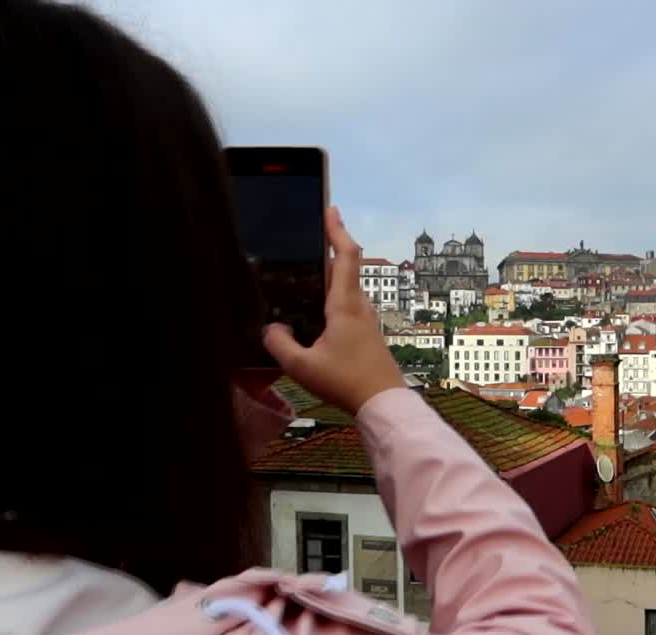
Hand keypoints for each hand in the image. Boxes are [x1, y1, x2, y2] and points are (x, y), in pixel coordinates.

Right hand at [263, 207, 405, 413]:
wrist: (384, 403)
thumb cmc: (345, 382)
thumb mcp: (302, 366)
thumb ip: (279, 344)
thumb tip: (271, 329)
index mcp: (345, 305)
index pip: (345, 256)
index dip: (337, 230)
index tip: (331, 209)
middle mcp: (360, 306)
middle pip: (345, 268)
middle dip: (328, 248)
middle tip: (308, 236)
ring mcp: (367, 320)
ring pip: (347, 289)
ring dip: (330, 276)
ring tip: (303, 274)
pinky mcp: (368, 335)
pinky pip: (348, 306)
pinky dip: (332, 298)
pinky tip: (316, 312)